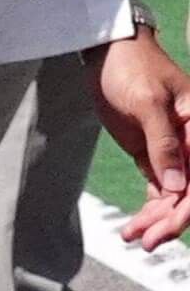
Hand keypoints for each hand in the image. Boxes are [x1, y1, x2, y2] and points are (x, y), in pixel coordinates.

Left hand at [94, 31, 189, 249]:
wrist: (108, 51)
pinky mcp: (153, 155)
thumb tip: (178, 186)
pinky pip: (159, 189)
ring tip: (133, 237)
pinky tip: (134, 225)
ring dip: (157, 219)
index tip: (168, 228)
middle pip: (189, 193)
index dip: (187, 208)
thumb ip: (163, 142)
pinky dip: (149, 208)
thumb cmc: (133, 67)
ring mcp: (173, 152)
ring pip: (173, 196)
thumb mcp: (147, 101)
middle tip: (146, 240)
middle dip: (170, 220)